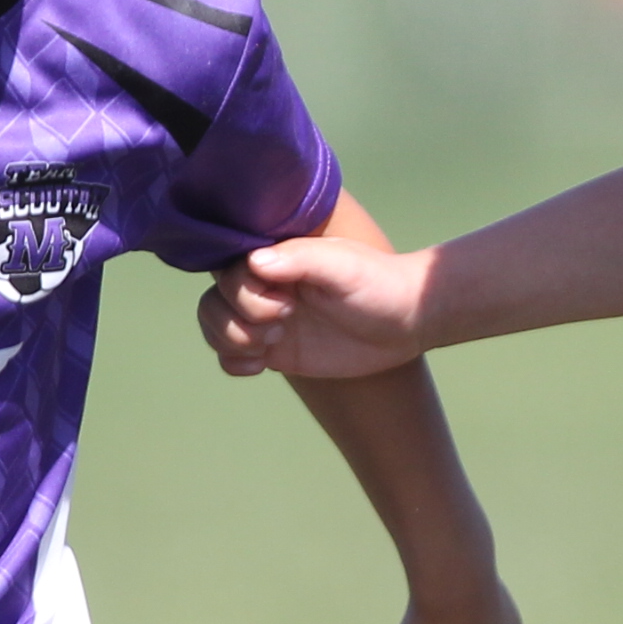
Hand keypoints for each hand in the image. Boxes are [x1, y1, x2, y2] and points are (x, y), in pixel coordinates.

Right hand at [201, 236, 432, 382]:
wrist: (407, 321)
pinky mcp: (275, 349)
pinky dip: (234, 362)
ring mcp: (266, 319)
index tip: (285, 302)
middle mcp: (265, 286)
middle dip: (240, 318)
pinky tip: (262, 365)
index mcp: (276, 257)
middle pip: (215, 300)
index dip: (244, 291)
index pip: (229, 270)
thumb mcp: (344, 266)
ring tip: (272, 344)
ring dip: (231, 340)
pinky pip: (231, 356)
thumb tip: (254, 262)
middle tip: (285, 322)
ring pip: (215, 326)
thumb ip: (301, 259)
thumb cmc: (378, 284)